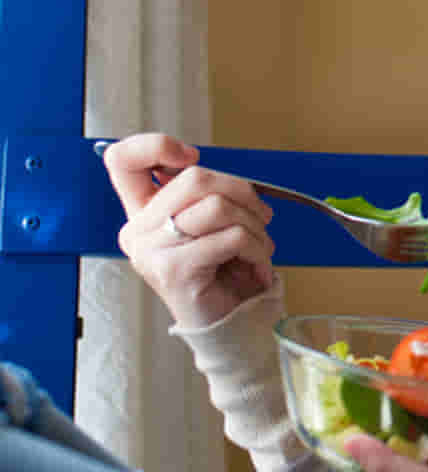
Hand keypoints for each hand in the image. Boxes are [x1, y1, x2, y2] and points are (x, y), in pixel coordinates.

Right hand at [103, 132, 275, 327]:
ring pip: (218, 207)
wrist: (229, 326)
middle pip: (194, 178)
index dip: (156, 145)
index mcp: (142, 213)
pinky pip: (232, 237)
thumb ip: (204, 195)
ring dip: (256, 225)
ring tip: (261, 246)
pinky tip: (257, 266)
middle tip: (261, 215)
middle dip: (242, 191)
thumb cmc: (224, 273)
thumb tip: (214, 172)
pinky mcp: (175, 270)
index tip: (192, 158)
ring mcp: (152, 251)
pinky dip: (258, 249)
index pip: (122, 160)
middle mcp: (138, 230)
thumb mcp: (212, 226)